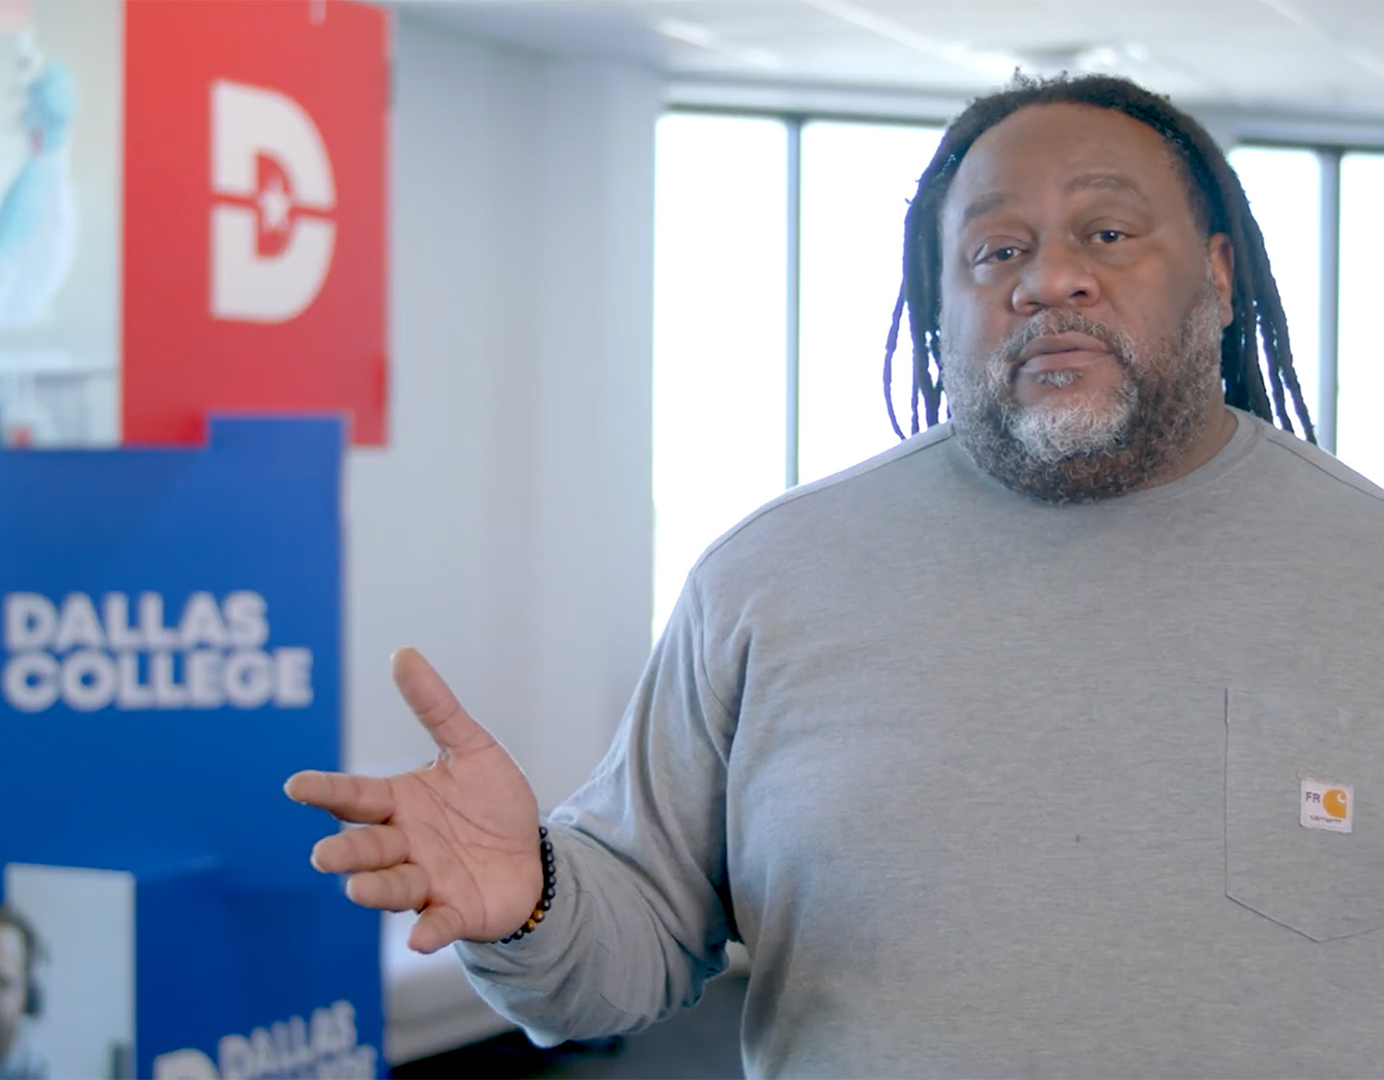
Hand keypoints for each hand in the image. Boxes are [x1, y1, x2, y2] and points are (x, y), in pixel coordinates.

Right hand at [285, 648, 541, 952]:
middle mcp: (404, 844)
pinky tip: (418, 940)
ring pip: (392, 886)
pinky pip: (436, 924)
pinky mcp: (454, 913)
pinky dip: (427, 933)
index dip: (326, 791)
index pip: (355, 796)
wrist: (532, 855)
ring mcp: (426, 882)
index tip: (295, 786)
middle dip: (346, 851)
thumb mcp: (471, 748)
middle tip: (325, 855)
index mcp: (399, 803)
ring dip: (375, 889)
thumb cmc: (491, 803)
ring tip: (357, 888)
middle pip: (367, 847)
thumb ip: (435, 707)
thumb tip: (404, 653)